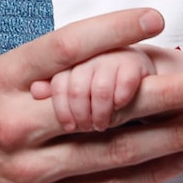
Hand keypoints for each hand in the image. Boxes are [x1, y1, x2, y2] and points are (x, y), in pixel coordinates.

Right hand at [0, 8, 182, 182]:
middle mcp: (16, 125)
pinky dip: (147, 174)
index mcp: (0, 80)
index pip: (65, 47)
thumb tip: (100, 48)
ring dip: (170, 137)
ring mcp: (29, 169)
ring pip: (113, 151)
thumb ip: (39, 68)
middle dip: (164, 93)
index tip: (155, 18)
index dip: (113, 31)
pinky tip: (180, 159)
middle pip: (103, 105)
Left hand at [41, 46, 158, 131]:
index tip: (70, 127)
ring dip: (100, 113)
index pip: (58, 84)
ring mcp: (113, 55)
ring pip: (99, 89)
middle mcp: (90, 54)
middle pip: (76, 87)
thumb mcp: (80, 95)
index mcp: (72, 60)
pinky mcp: (136, 63)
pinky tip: (119, 108)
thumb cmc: (106, 90)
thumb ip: (57, 93)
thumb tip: (36, 91)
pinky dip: (120, 101)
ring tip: (102, 124)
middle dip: (80, 113)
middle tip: (87, 128)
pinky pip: (124, 84)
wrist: (147, 79)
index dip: (62, 109)